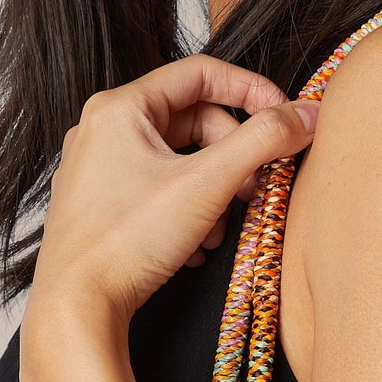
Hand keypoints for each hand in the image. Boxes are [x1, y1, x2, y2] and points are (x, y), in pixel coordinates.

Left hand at [19, 54, 317, 381]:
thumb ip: (264, 141)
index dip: (251, 89)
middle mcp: (101, 130)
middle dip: (232, 155)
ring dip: (212, 189)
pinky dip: (186, 210)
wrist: (75, 307)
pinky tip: (195, 245)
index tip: (284, 116)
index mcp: (119, 108)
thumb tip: (307, 114)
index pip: (200, 73)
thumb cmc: (127, 240)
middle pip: (192, 121)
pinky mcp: (98, 206)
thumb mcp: (208, 184)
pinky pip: (156, 190)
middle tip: (254, 189)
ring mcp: (96, 169)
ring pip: (176, 160)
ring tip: (220, 228)